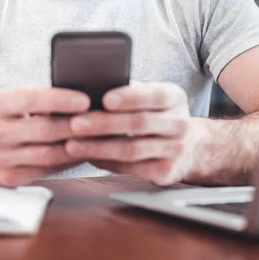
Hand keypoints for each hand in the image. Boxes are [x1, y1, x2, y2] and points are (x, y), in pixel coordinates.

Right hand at [0, 87, 89, 185]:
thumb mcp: (7, 99)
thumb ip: (36, 98)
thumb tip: (77, 99)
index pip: (32, 100)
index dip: (60, 99)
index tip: (85, 99)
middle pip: (43, 130)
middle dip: (75, 126)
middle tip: (100, 120)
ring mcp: (0, 158)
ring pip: (47, 154)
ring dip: (76, 146)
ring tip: (97, 138)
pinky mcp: (7, 178)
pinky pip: (45, 170)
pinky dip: (66, 162)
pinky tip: (81, 153)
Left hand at [66, 82, 192, 185]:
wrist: (186, 146)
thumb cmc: (153, 114)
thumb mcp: (148, 96)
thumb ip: (127, 91)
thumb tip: (90, 87)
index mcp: (175, 97)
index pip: (154, 95)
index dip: (129, 97)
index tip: (104, 99)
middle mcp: (180, 123)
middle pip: (139, 123)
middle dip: (103, 124)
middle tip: (75, 123)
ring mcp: (176, 150)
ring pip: (132, 149)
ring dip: (98, 147)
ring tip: (72, 144)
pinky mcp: (166, 172)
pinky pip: (131, 168)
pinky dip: (106, 162)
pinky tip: (88, 157)